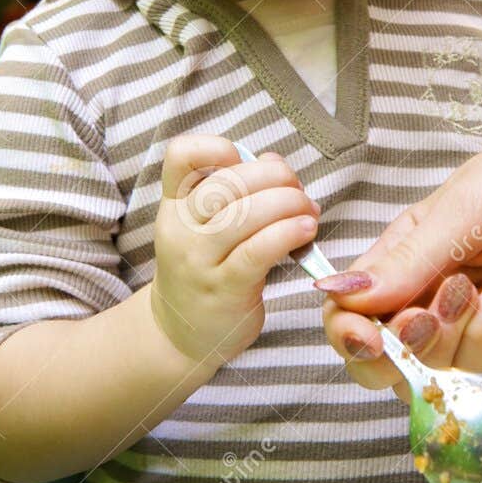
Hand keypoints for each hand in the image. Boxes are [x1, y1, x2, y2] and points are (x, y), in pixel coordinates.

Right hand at [151, 134, 319, 380]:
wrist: (181, 335)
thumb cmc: (206, 271)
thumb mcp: (205, 228)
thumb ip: (236, 192)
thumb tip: (273, 161)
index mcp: (174, 205)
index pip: (181, 154)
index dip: (218, 148)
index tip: (246, 164)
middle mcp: (181, 229)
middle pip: (227, 181)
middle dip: (274, 176)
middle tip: (297, 190)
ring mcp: (200, 261)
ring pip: (245, 214)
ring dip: (288, 204)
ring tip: (308, 213)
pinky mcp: (225, 288)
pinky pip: (258, 251)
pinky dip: (288, 234)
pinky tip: (305, 231)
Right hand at [319, 105, 481, 367]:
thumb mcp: (467, 205)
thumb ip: (407, 257)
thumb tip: (336, 293)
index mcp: (414, 247)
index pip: (357, 300)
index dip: (346, 323)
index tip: (356, 327)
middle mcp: (439, 288)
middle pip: (384, 347)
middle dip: (381, 349)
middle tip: (397, 332)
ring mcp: (481, 320)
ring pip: (430, 360)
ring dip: (438, 333)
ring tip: (464, 290)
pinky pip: (481, 359)